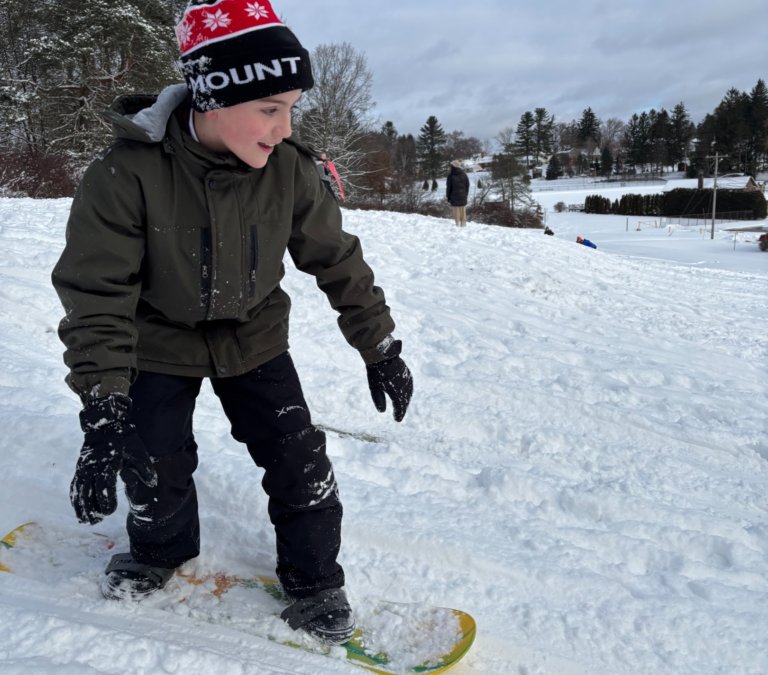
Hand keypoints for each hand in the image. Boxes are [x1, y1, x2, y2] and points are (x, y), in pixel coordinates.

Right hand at [71, 394, 156, 524]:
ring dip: (81, 508)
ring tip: (87, 521)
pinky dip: (75, 499)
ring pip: (79, 492)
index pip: (104, 486)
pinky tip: (78, 510)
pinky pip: (74, 487)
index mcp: (107, 464)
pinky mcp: (79, 469)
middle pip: (88, 493)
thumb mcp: (138, 450)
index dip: (105, 500)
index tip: (110, 511)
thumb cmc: (124, 439)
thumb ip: (145, 467)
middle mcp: (92, 468)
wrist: (104, 425)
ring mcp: (83, 468)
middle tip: (98, 521)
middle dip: (92, 509)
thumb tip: (153, 483)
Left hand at [366, 340, 412, 422]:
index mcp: (397, 393)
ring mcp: (407, 380)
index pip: (400, 407)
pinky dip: (408, 392)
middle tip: (399, 414)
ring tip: (402, 405)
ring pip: (409, 394)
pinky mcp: (408, 374)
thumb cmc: (376, 372)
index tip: (397, 420)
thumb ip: (378, 400)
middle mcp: (405, 388)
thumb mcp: (374, 388)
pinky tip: (405, 393)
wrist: (383, 355)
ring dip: (406, 401)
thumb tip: (382, 411)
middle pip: (405, 401)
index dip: (399, 414)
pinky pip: (410, 386)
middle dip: (402, 408)